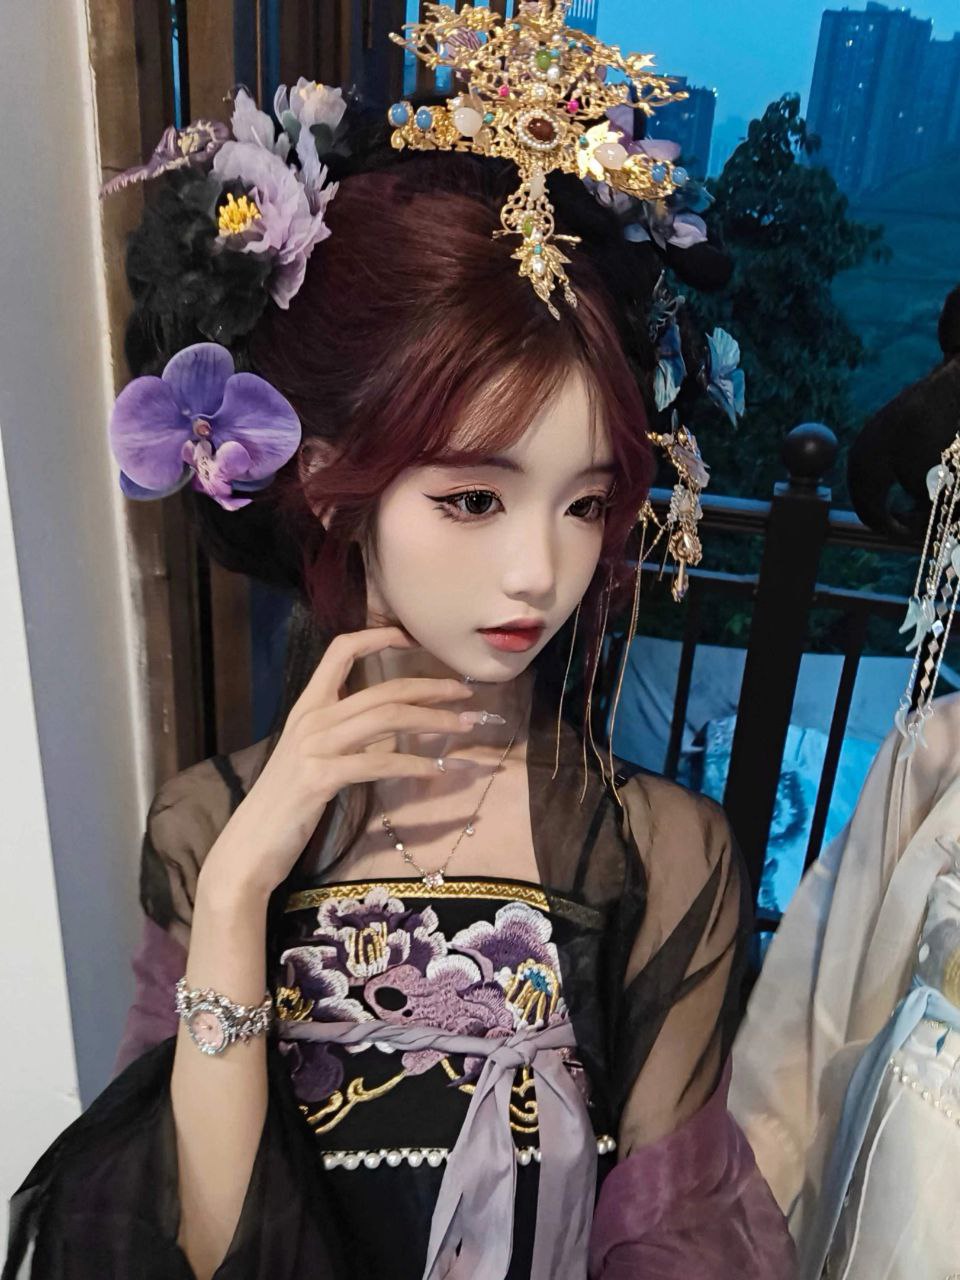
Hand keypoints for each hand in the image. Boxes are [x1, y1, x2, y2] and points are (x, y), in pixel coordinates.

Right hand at [200, 626, 479, 900]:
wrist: (250, 844)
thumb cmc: (286, 802)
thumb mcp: (313, 755)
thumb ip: (345, 732)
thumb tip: (392, 724)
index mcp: (307, 706)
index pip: (341, 649)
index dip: (378, 637)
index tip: (415, 639)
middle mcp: (311, 718)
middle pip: (381, 689)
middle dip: (430, 686)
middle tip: (466, 691)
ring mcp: (314, 746)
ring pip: (386, 718)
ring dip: (433, 719)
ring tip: (465, 724)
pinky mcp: (319, 778)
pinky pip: (378, 763)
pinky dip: (413, 765)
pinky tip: (438, 770)